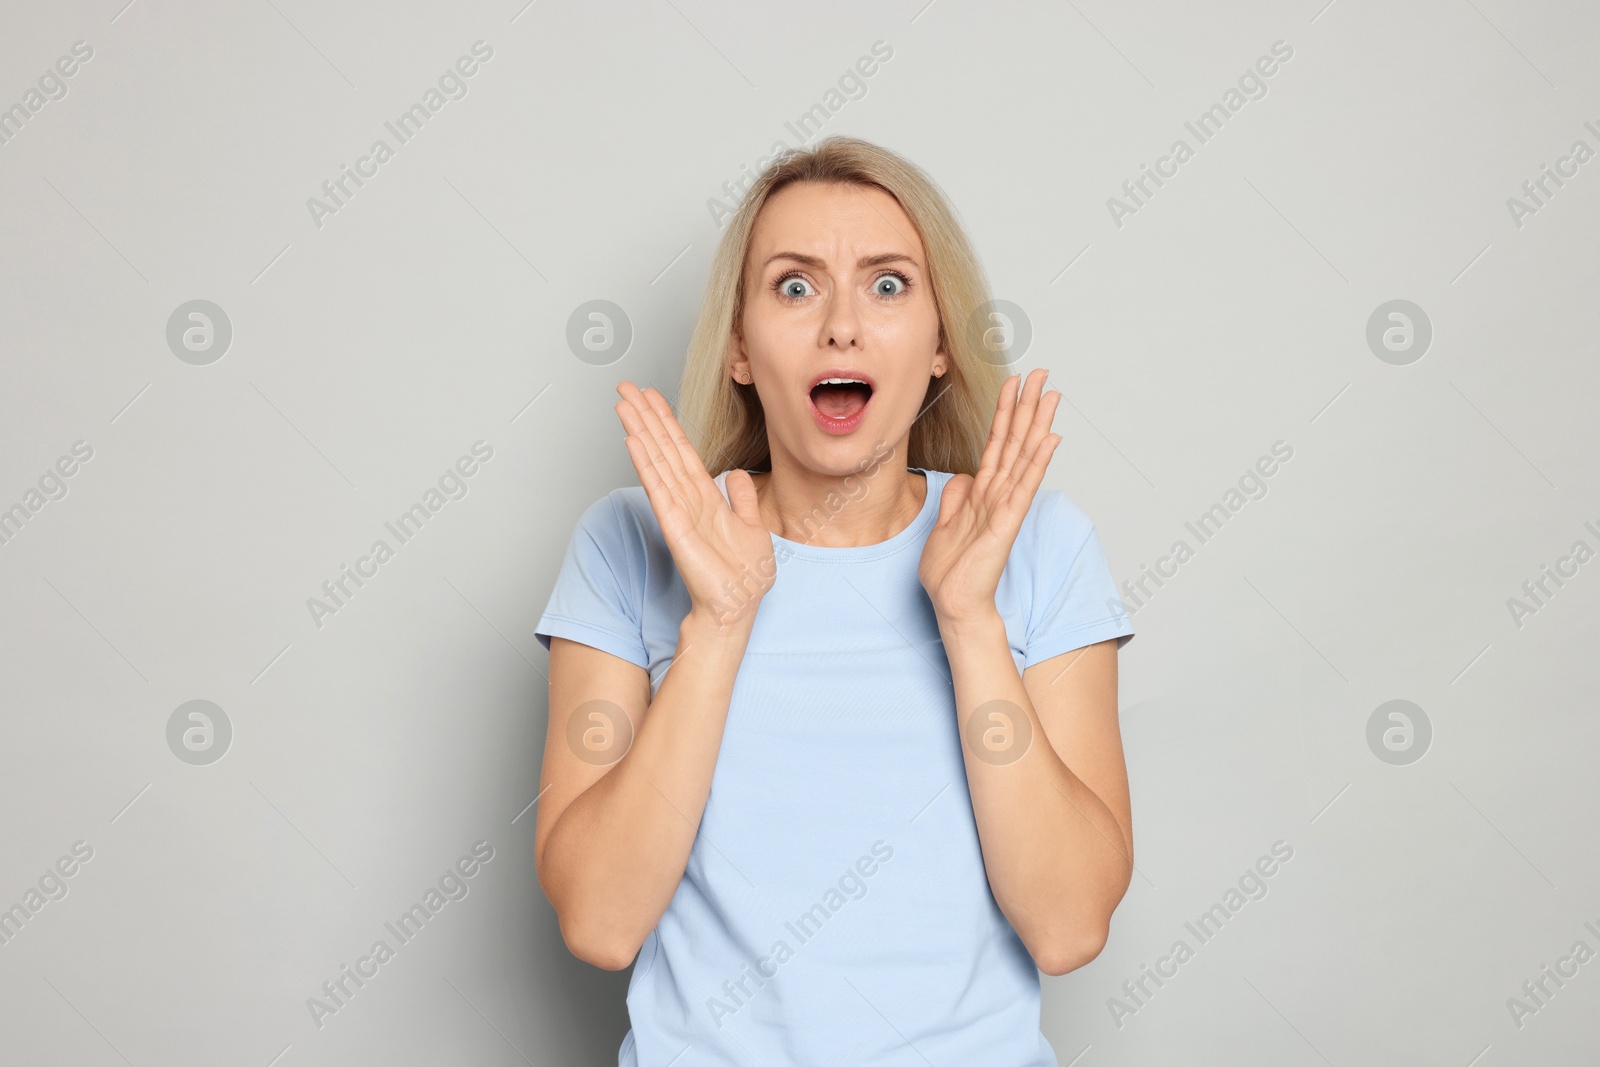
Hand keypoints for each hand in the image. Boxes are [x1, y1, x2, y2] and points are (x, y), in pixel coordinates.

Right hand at [614, 382, 775, 628]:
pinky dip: (645, 463)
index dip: (667, 421)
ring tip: (622, 403)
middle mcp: (687, 498)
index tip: (651, 396)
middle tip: (625, 387)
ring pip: (656, 460)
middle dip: (645, 415)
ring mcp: (677, 510)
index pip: (681, 450)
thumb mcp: (753, 527)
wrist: (738, 606)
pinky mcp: (674, 525)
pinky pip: (657, 487)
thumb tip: (738, 474)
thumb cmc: (744, 575)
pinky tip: (632, 440)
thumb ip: (742, 498)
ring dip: (639, 429)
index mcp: (706, 496)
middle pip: (662, 447)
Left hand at [918, 368, 1060, 625]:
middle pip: (1015, 442)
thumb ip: (955, 499)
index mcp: (982, 494)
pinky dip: (1037, 462)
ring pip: (1023, 456)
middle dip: (1026, 406)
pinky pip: (1024, 486)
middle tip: (1041, 374)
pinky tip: (1051, 438)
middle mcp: (997, 495)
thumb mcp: (943, 527)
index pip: (996, 445)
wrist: (954, 604)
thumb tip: (962, 477)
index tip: (1013, 384)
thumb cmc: (951, 572)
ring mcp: (1005, 507)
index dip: (1004, 414)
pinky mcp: (1006, 522)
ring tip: (1051, 394)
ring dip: (1037, 424)